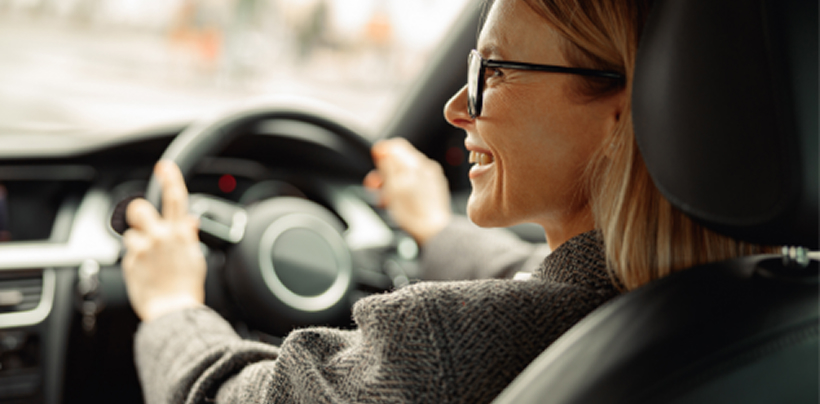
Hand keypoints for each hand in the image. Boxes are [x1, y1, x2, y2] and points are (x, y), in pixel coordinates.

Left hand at [122, 161, 205, 321]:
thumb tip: (190, 222)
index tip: (164, 167)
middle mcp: (161, 237)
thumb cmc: (187, 288)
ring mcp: (144, 249)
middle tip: (142, 223)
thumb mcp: (196, 259)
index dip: (170, 179)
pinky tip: (145, 273)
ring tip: (149, 262)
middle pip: (139, 208)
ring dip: (137, 244)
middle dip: (138, 213)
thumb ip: (189, 237)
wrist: (174, 311)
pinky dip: (134, 261)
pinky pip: (128, 254)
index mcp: (181, 234)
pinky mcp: (130, 262)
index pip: (176, 198)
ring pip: (131, 234)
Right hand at [364, 138, 451, 244]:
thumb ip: (387, 165)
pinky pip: (415, 182)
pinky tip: (399, 201)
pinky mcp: (434, 188)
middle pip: (400, 160)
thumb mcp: (392, 187)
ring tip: (387, 198)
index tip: (375, 165)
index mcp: (416, 164)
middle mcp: (426, 167)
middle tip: (376, 186)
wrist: (433, 231)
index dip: (382, 154)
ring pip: (406, 172)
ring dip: (393, 182)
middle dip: (385, 171)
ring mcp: (432, 178)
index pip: (395, 146)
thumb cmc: (413, 213)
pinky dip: (404, 188)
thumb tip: (382, 148)